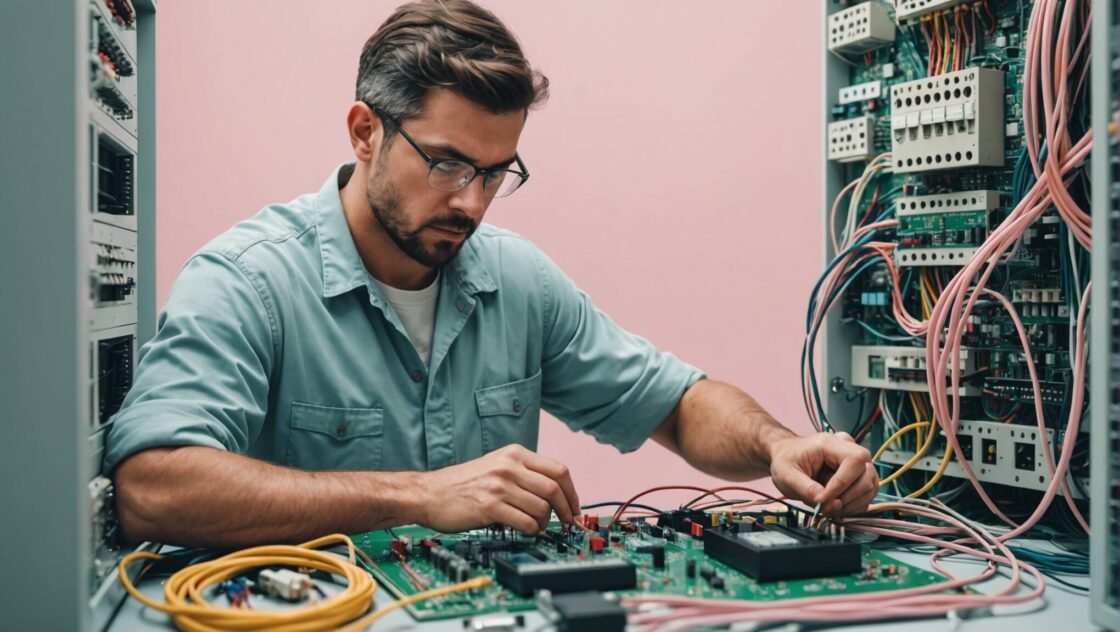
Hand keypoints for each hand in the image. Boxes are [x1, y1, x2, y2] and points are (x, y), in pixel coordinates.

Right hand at [417, 444, 580, 533]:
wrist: (429, 493)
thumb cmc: (461, 483)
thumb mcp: (495, 465)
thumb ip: (523, 473)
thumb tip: (555, 493)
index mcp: (514, 454)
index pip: (558, 470)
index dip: (573, 492)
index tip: (575, 506)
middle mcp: (509, 467)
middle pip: (554, 488)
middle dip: (566, 510)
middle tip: (567, 522)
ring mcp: (499, 486)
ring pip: (542, 507)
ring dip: (545, 522)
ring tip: (537, 526)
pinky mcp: (490, 506)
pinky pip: (525, 522)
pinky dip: (531, 530)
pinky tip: (525, 530)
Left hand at [768, 432, 878, 517]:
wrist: (788, 458)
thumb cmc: (787, 461)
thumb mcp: (787, 475)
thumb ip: (805, 489)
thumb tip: (826, 503)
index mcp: (830, 443)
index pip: (854, 460)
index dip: (842, 484)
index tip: (823, 499)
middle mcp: (849, 449)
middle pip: (866, 475)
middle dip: (846, 497)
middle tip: (825, 508)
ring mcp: (857, 463)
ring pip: (870, 486)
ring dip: (851, 504)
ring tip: (829, 509)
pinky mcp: (860, 477)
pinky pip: (867, 495)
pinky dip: (853, 506)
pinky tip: (836, 508)